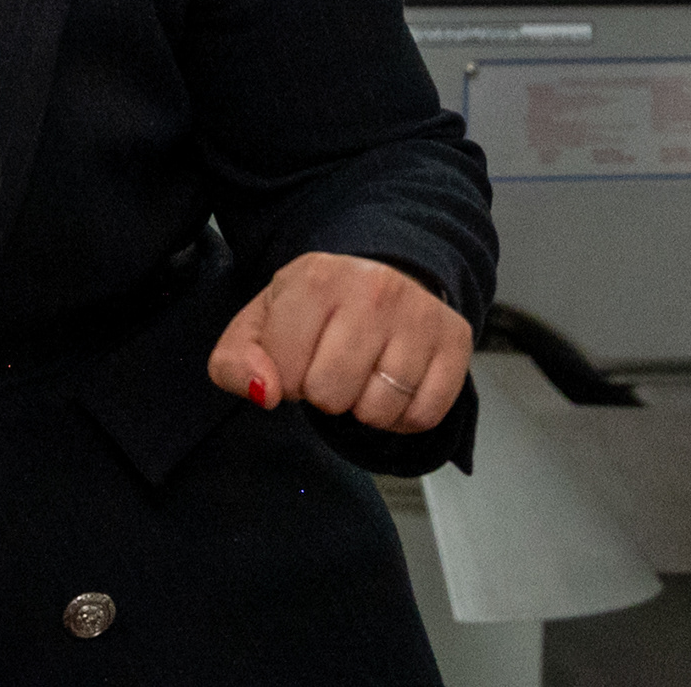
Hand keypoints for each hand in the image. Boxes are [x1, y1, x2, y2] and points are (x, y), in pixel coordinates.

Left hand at [208, 251, 472, 436]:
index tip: (299, 354)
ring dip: (364, 406)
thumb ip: (235, 361)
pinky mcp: (455, 341)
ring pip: (378, 410)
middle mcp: (373, 290)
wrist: (386, 273)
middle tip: (332, 364)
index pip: (284, 373)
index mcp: (316, 278)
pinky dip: (403, 416)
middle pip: (331, 395)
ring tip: (364, 371)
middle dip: (323, 393)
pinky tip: (394, 384)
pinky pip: (422, 416)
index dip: (285, 378)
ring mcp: (419, 315)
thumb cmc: (318, 306)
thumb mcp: (261, 322)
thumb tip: (263, 392)